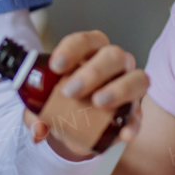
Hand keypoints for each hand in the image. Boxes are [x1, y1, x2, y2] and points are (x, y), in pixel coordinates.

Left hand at [23, 30, 147, 159]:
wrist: (74, 129)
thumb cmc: (61, 104)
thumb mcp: (43, 107)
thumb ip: (35, 115)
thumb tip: (38, 130)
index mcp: (89, 53)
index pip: (86, 41)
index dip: (72, 49)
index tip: (56, 66)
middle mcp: (114, 65)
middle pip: (113, 55)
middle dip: (93, 72)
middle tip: (70, 91)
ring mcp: (129, 86)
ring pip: (137, 78)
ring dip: (118, 90)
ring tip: (98, 103)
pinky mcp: (134, 113)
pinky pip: (139, 115)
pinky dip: (133, 124)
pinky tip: (124, 133)